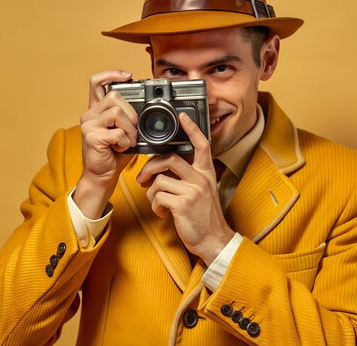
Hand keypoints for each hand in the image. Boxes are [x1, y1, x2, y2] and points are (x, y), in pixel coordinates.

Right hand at [73, 70, 137, 218]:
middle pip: (114, 96)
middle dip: (131, 113)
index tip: (128, 76)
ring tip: (128, 140)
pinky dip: (125, 141)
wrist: (102, 176)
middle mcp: (89, 114)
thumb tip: (149, 106)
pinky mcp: (91, 137)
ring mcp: (88, 125)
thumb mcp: (125, 131)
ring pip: (116, 112)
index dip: (111, 74)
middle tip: (133, 129)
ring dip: (130, 128)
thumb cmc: (115, 154)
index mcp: (97, 110)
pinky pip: (117, 132)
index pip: (97, 82)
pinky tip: (120, 148)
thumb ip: (130, 117)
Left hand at [136, 113, 234, 265]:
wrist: (213, 240)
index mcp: (206, 173)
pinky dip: (155, 206)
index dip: (191, 128)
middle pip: (170, 159)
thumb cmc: (205, 217)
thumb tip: (165, 170)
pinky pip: (158, 196)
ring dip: (151, 192)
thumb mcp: (203, 192)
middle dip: (150, 167)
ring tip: (156, 202)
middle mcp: (201, 179)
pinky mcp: (183, 204)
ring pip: (159, 179)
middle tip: (143, 178)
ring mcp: (192, 191)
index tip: (182, 116)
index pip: (201, 144)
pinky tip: (162, 213)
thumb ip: (189, 178)